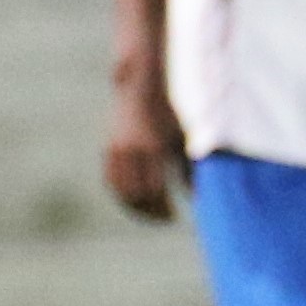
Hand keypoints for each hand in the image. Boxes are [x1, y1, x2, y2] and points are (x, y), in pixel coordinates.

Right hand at [101, 72, 187, 220]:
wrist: (141, 87)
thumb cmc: (170, 113)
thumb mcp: (184, 139)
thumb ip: (190, 168)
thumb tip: (197, 198)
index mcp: (153, 148)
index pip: (154, 191)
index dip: (163, 209)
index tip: (174, 217)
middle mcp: (131, 150)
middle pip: (136, 195)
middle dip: (150, 212)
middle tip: (165, 218)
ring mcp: (116, 150)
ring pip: (120, 191)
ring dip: (134, 207)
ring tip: (151, 214)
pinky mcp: (108, 150)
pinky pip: (111, 181)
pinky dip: (121, 194)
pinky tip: (136, 200)